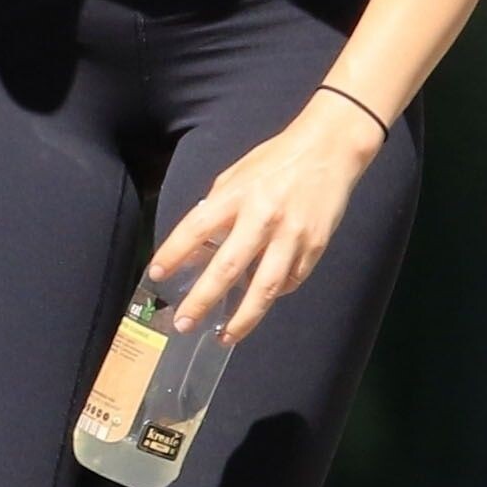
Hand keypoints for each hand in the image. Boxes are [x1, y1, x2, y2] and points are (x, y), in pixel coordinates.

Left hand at [151, 96, 384, 346]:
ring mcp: (293, 235)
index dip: (174, 252)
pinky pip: (290, 281)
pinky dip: (273, 295)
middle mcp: (263, 217)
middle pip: (229, 268)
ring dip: (243, 318)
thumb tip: (197, 247)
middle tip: (183, 323)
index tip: (155, 274)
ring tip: (224, 336)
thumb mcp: (236, 175)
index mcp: (238, 195)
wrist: (330, 149)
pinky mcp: (316, 247)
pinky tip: (258, 304)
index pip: (196, 228)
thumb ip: (217, 208)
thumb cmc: (275, 161)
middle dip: (203, 299)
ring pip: (265, 287)